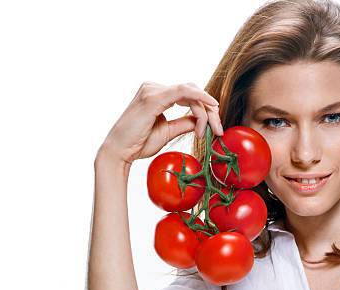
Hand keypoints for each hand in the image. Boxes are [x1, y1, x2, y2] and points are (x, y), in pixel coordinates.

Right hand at [98, 81, 223, 164]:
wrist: (120, 152)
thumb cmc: (139, 143)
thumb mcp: (168, 131)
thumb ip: (184, 123)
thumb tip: (201, 120)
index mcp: (157, 94)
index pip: (188, 95)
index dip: (206, 109)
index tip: (216, 128)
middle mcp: (154, 88)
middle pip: (192, 92)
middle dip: (210, 110)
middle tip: (219, 129)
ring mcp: (152, 90)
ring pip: (190, 92)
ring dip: (206, 110)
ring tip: (210, 130)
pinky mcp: (153, 98)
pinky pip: (183, 91)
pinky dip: (199, 98)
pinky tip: (211, 106)